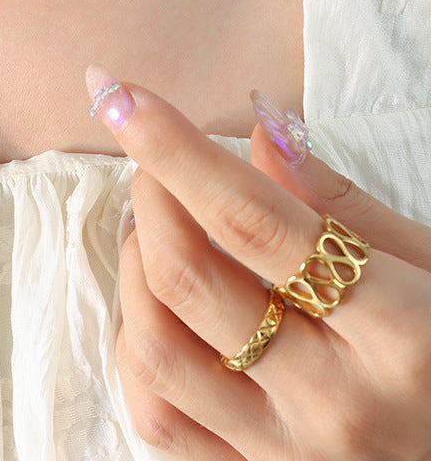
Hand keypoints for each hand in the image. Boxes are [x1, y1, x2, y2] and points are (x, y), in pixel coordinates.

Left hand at [85, 64, 430, 460]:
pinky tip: (157, 306)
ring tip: (157, 232)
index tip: (121, 95)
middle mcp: (334, 402)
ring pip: (154, 348)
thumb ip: (341, 204)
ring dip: (134, 268)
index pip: (249, 218)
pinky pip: (157, 415)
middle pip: (186, 278)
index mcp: (399, 332)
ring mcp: (287, 454)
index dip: (173, 147)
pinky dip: (135, 345)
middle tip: (158, 167)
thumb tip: (258, 129)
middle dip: (150, 196)